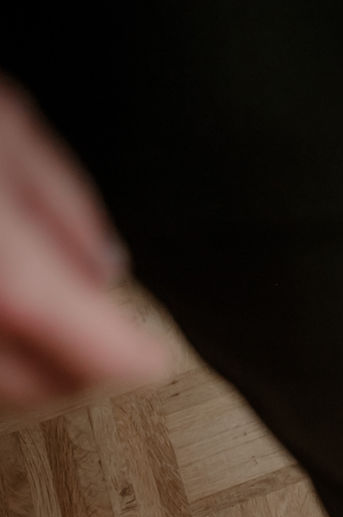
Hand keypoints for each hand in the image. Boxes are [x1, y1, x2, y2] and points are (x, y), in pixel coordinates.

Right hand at [0, 77, 169, 407]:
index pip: (106, 361)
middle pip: (45, 391)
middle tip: (96, 325)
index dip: (139, 358)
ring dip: (26, 364)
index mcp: (9, 280)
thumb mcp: (4, 125)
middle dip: (79, 365)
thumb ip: (65, 205)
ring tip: (37, 308)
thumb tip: (106, 269)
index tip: (153, 353)